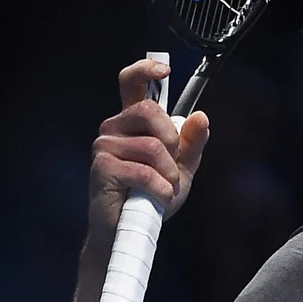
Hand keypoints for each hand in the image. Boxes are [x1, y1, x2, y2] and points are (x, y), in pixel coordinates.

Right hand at [87, 58, 210, 237]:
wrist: (130, 231)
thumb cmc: (152, 196)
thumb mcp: (181, 168)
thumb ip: (192, 144)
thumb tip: (200, 117)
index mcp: (132, 122)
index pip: (131, 83)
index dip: (146, 70)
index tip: (166, 70)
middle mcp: (114, 127)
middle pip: (150, 111)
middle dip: (172, 140)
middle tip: (172, 167)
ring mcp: (104, 146)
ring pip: (153, 146)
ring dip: (169, 173)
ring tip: (164, 188)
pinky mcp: (102, 167)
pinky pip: (145, 171)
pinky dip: (161, 188)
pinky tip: (158, 198)